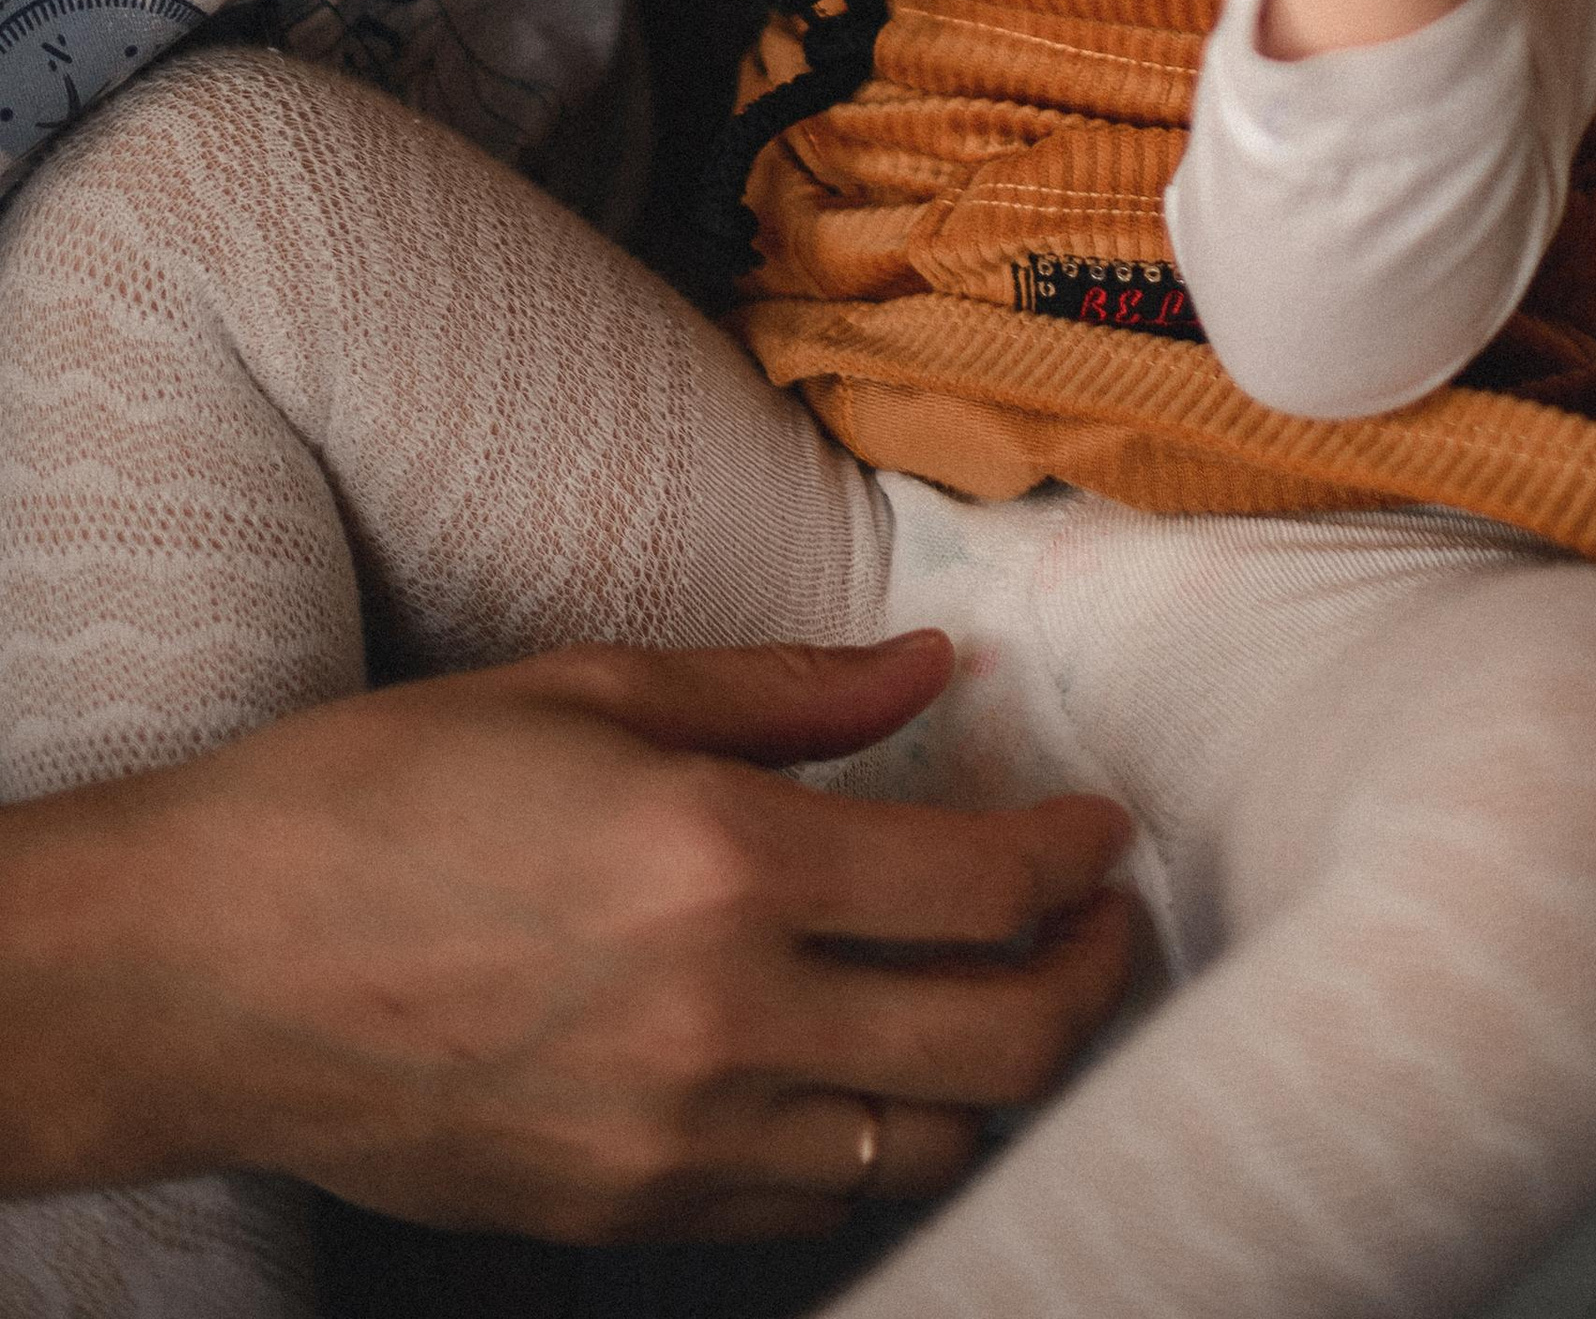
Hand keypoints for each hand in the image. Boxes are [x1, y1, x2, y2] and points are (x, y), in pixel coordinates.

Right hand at [0, 638, 1133, 1240]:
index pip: (981, 890)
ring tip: (1012, 1000)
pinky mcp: (621, 1212)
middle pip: (994, 1042)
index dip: (1073, 859)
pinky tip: (880, 1078)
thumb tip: (931, 670)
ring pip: (921, 1146)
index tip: (1099, 832)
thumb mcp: (593, 690)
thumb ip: (789, 691)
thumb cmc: (381, 798)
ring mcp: (673, 1138)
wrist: (203, 968)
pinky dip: (877, 1144)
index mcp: (723, 864)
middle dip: (1085, 978)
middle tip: (1104, 923)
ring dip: (997, 1075)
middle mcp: (721, 1019)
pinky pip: (810, 1205)